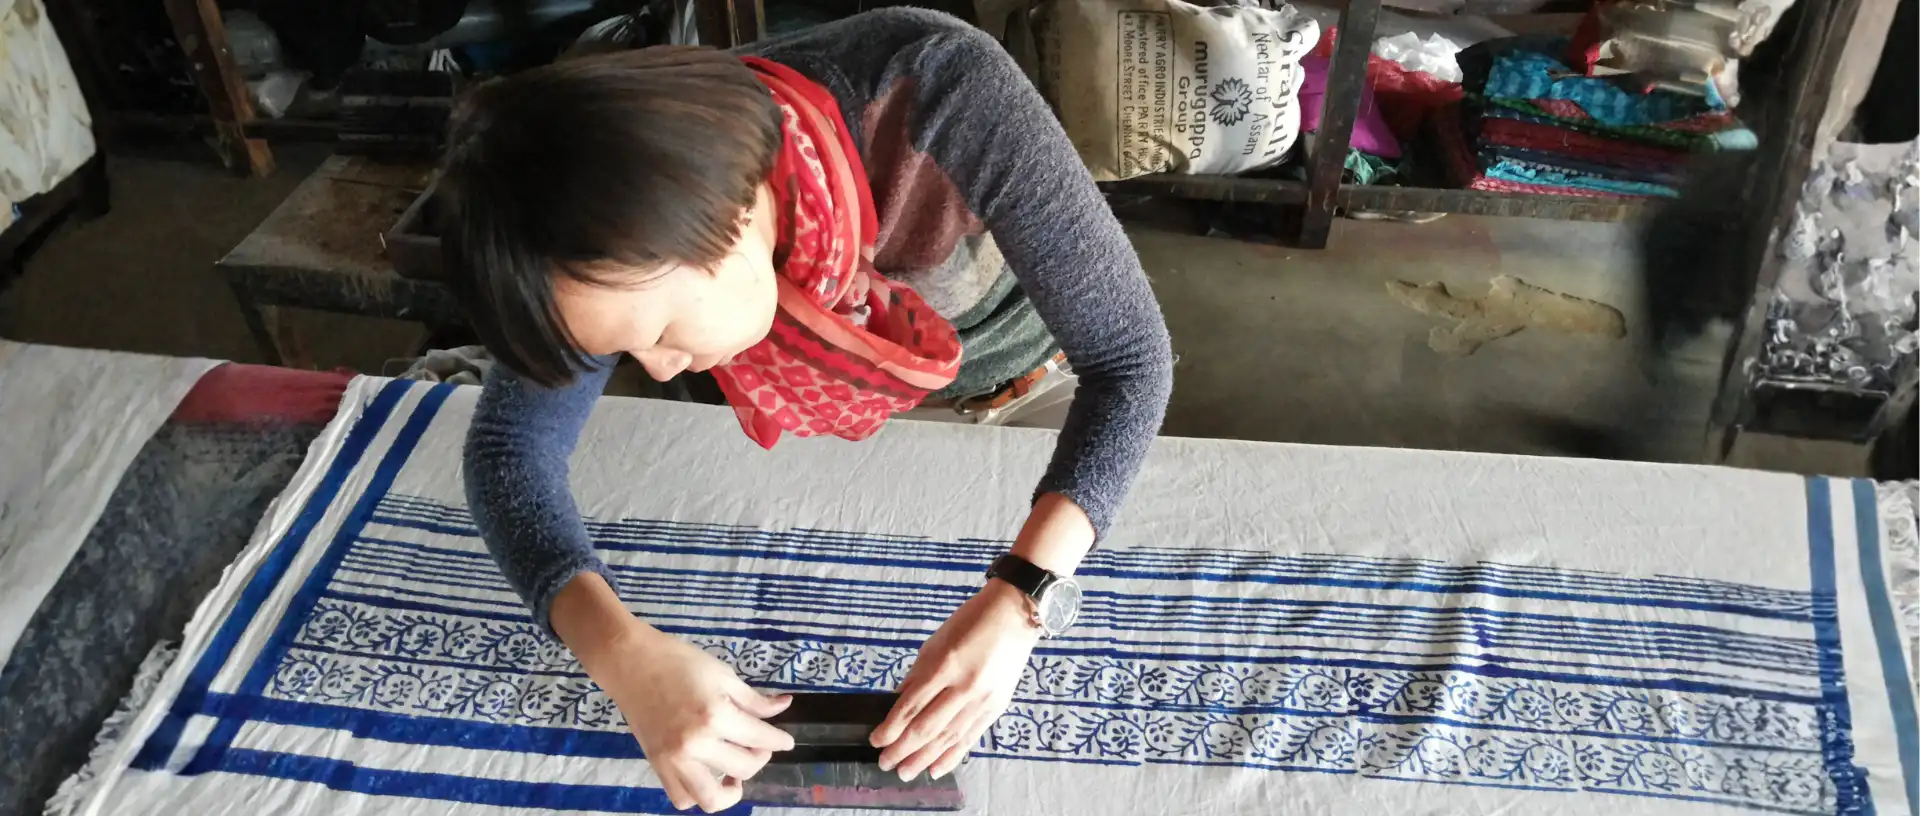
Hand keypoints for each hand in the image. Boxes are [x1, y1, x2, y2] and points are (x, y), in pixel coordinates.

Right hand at [554, 573, 794, 811]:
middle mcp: (695, 744)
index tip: (787, 742)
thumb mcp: (722, 674)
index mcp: (715, 715)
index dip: (779, 741)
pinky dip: (697, 795)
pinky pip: (681, 798)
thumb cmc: (678, 661)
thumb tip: (783, 706)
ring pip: (710, 798)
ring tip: (733, 773)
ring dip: (730, 791)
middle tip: (758, 746)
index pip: (759, 738)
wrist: (630, 661)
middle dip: (759, 758)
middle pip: (743, 769)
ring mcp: (673, 759)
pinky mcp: (657, 764)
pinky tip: (707, 776)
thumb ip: (754, 699)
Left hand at [870, 578, 1040, 781]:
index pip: (910, 706)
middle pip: (927, 727)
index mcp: (944, 665)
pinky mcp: (996, 708)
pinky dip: (952, 756)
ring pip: (948, 738)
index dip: (890, 728)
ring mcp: (983, 700)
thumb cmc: (969, 624)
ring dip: (923, 759)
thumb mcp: (934, 643)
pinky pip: (970, 738)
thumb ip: (917, 677)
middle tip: (885, 763)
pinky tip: (936, 769)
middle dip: (902, 749)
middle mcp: (964, 686)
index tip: (876, 740)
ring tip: (905, 773)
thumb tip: (897, 704)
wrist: (1013, 617)